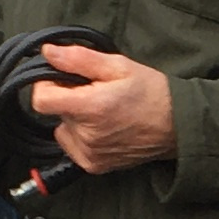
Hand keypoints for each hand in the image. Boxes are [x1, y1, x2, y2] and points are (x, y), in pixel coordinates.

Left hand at [32, 43, 178, 174]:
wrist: (177, 126)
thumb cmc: (151, 92)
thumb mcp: (118, 66)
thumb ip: (79, 59)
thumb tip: (48, 53)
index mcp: (90, 108)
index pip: (41, 100)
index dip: (47, 85)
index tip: (64, 79)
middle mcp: (86, 135)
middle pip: (55, 113)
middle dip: (68, 99)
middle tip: (95, 92)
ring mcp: (89, 154)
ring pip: (63, 130)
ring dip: (75, 119)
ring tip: (103, 111)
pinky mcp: (94, 166)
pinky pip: (73, 146)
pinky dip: (82, 136)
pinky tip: (104, 128)